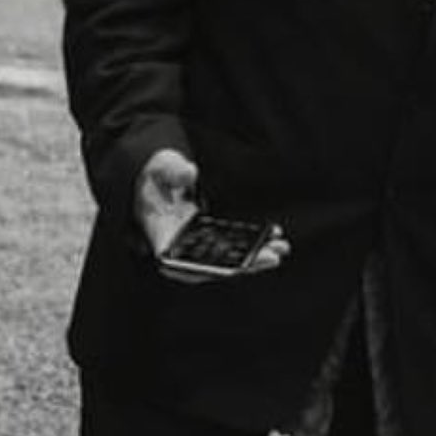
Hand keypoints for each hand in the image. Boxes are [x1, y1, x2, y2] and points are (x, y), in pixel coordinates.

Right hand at [133, 150, 291, 284]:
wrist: (158, 175)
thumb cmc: (155, 173)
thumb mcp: (161, 166)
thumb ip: (174, 170)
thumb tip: (190, 173)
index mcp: (160, 234)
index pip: (179, 262)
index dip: (204, 268)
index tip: (230, 269)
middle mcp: (178, 246)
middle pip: (210, 265)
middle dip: (242, 264)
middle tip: (272, 257)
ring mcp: (195, 244)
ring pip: (224, 260)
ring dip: (253, 258)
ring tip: (280, 249)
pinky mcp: (208, 238)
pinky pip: (230, 247)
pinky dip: (251, 245)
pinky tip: (271, 237)